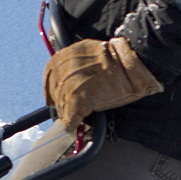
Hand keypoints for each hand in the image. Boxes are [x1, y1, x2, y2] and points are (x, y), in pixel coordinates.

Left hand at [44, 38, 161, 128]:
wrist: (130, 62)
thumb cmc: (116, 57)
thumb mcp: (88, 52)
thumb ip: (75, 63)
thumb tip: (70, 77)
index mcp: (63, 57)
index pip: (50, 76)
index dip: (51, 90)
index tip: (52, 99)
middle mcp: (63, 70)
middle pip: (55, 92)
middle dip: (60, 103)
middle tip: (66, 111)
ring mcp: (69, 85)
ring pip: (62, 105)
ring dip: (66, 114)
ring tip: (71, 119)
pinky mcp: (78, 100)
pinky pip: (70, 117)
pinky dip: (71, 124)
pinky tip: (72, 127)